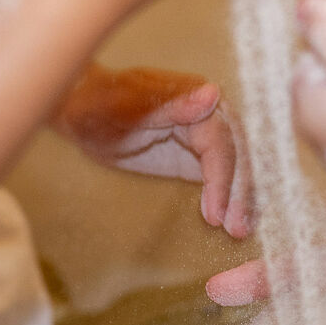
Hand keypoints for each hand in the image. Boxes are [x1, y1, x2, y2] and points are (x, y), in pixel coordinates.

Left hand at [53, 64, 252, 236]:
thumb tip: (213, 94)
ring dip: (241, 198)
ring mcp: (206, 134)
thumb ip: (170, 105)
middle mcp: (210, 112)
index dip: (222, 176)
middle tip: (237, 228)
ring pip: (235, 165)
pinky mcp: (199, 154)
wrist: (83, 111)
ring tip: (239, 230)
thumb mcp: (125, 108)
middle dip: (239, 192)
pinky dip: (230, 196)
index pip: (221, 139)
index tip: (217, 214)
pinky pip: (223, 174)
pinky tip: (234, 221)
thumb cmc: (97, 105)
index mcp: (195, 95)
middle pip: (236, 153)